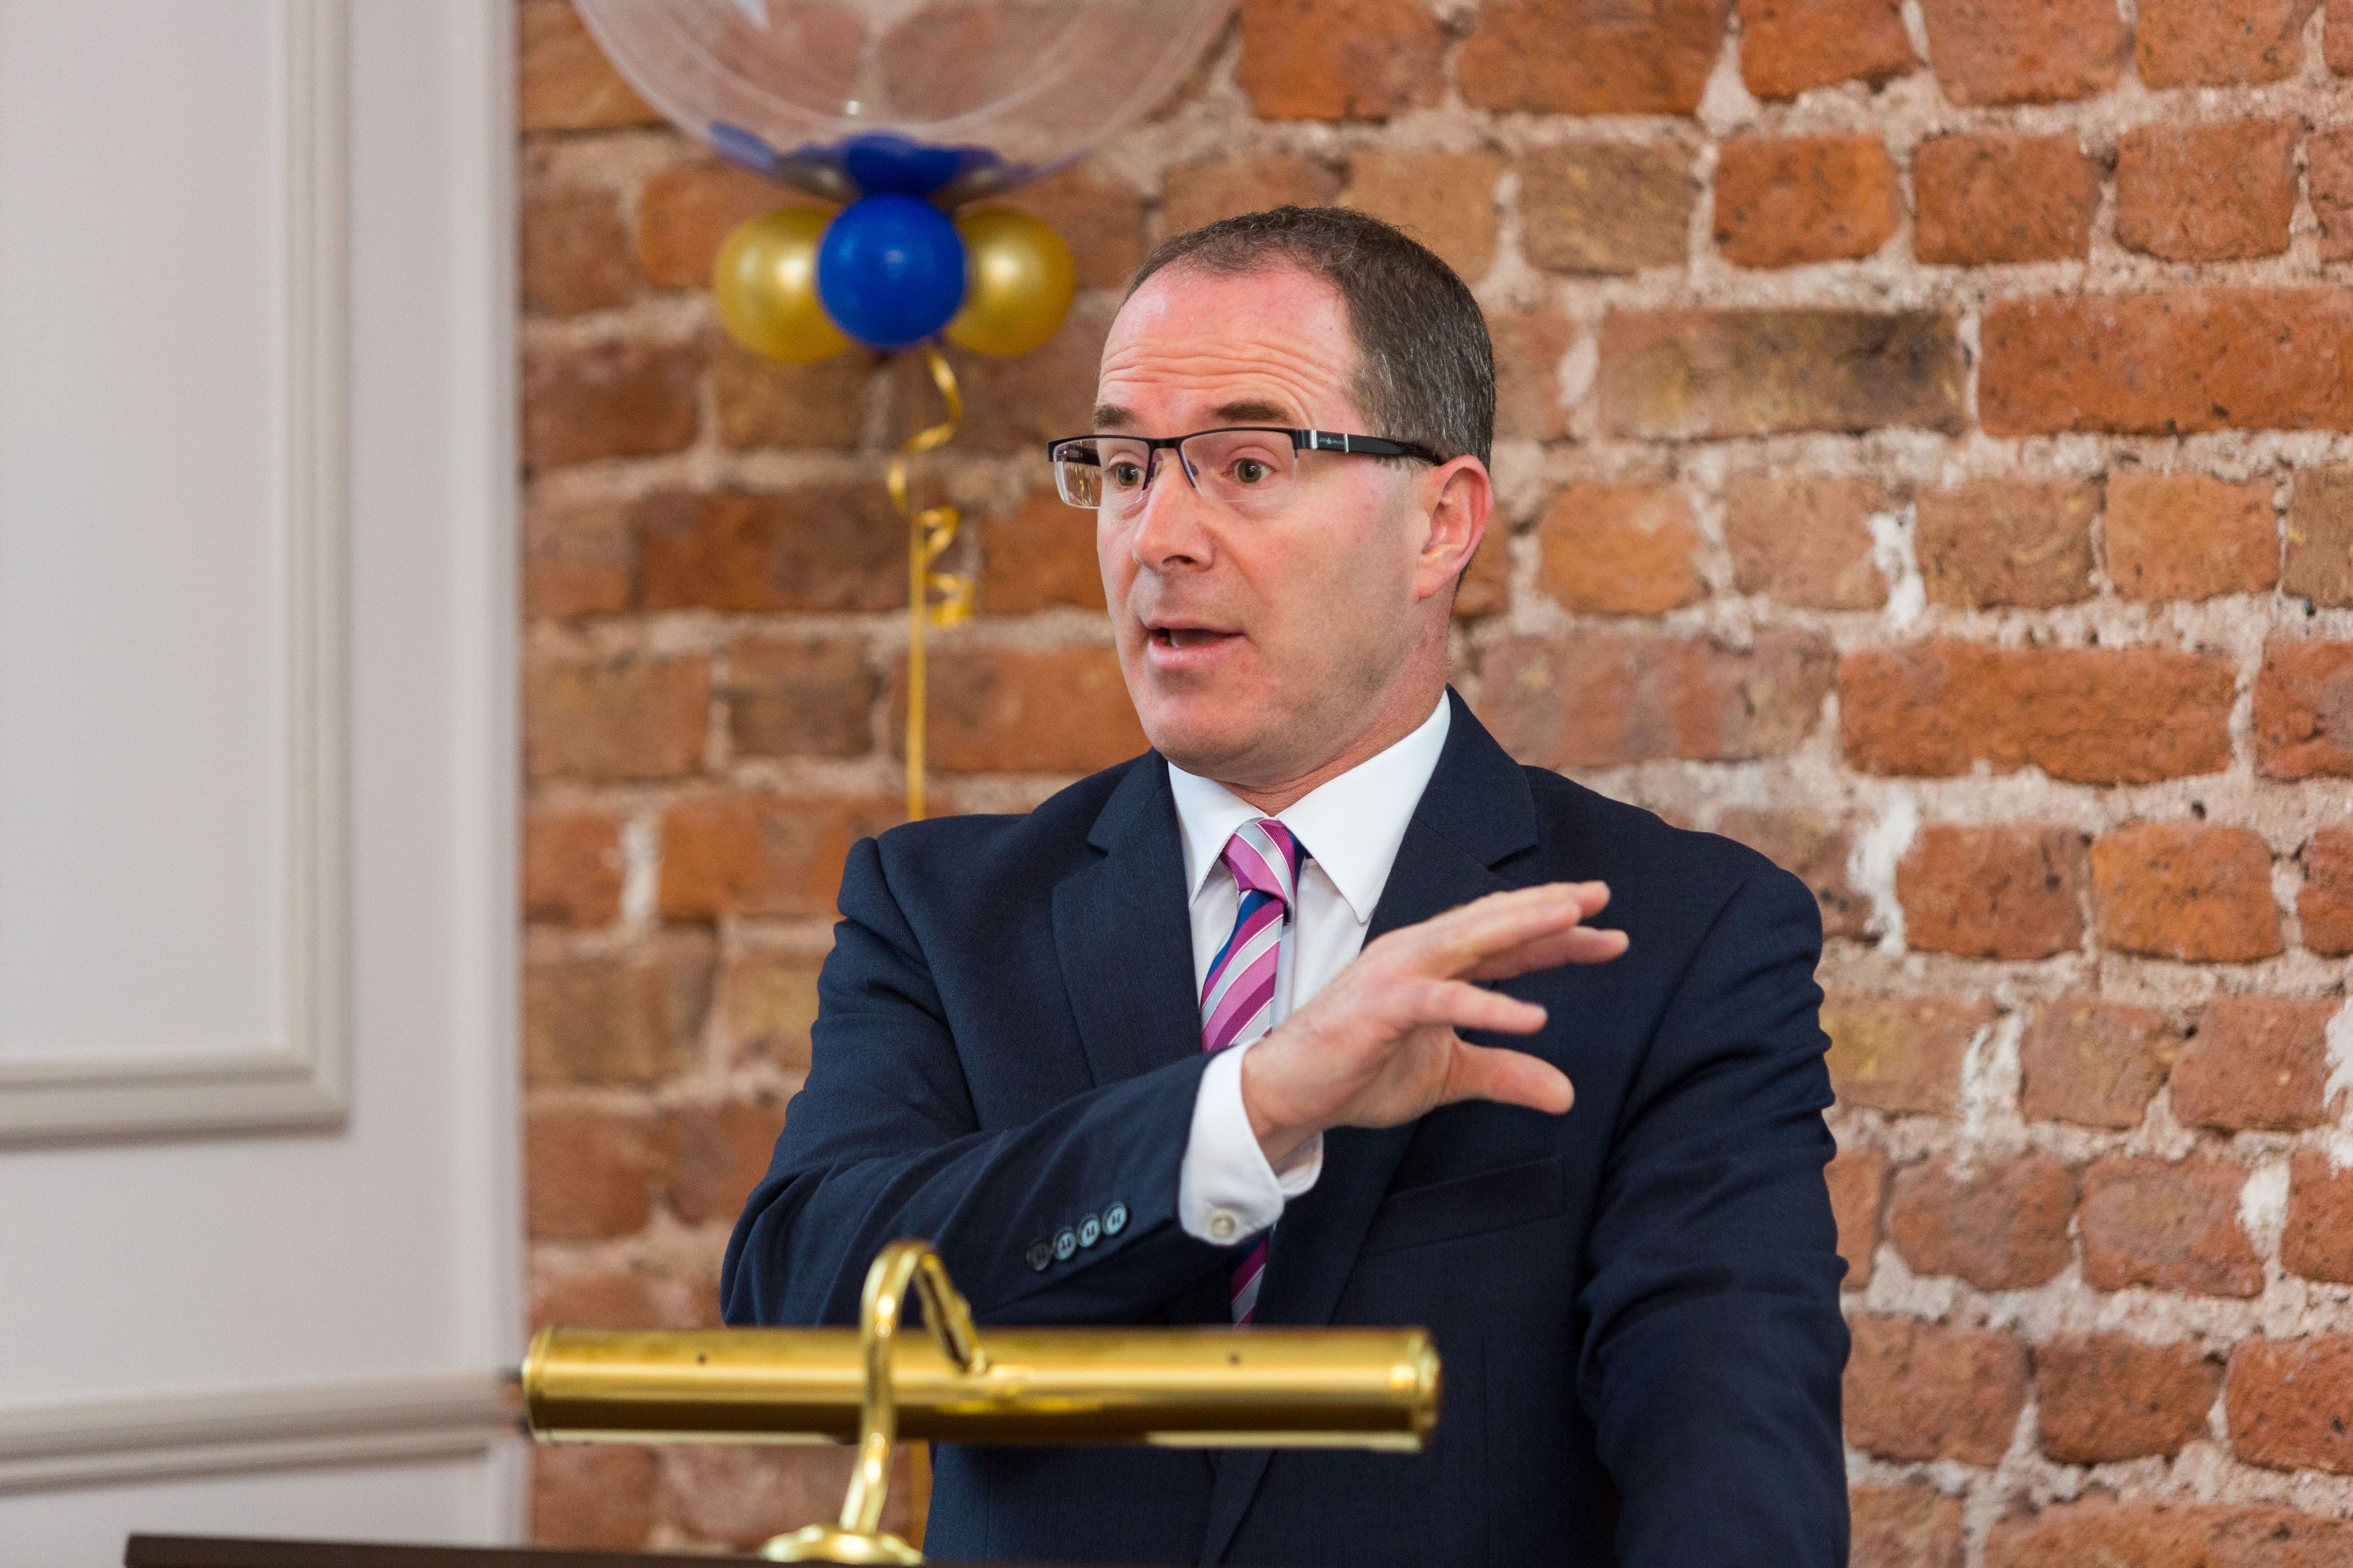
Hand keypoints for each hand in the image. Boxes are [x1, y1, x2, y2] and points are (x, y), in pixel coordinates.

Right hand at [1239, 883, 1627, 1165]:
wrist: (1289, 1093)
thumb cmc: (1359, 1072)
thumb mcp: (1449, 1076)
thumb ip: (1506, 1074)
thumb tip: (1568, 1094)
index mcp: (1434, 964)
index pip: (1505, 941)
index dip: (1557, 936)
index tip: (1612, 936)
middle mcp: (1418, 954)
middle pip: (1493, 922)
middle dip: (1550, 908)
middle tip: (1602, 897)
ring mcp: (1397, 973)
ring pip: (1469, 938)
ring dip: (1522, 925)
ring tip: (1575, 918)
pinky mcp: (1381, 1005)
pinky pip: (1443, 999)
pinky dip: (1488, 1004)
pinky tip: (1534, 1015)